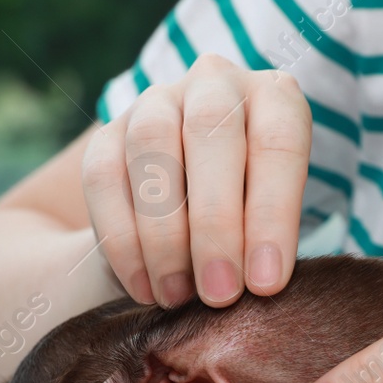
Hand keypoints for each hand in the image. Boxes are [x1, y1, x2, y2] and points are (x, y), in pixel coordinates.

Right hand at [81, 54, 310, 307]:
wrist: (194, 200)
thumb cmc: (254, 215)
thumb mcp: (278, 218)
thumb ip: (271, 240)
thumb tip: (258, 286)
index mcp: (274, 97)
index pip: (279, 142)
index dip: (273, 215)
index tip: (266, 284)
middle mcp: (215, 85)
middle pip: (211, 132)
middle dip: (215, 224)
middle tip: (219, 294)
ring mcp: (157, 102)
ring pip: (151, 146)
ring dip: (164, 233)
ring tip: (177, 296)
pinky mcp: (107, 132)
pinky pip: (103, 176)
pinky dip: (121, 238)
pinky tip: (143, 287)